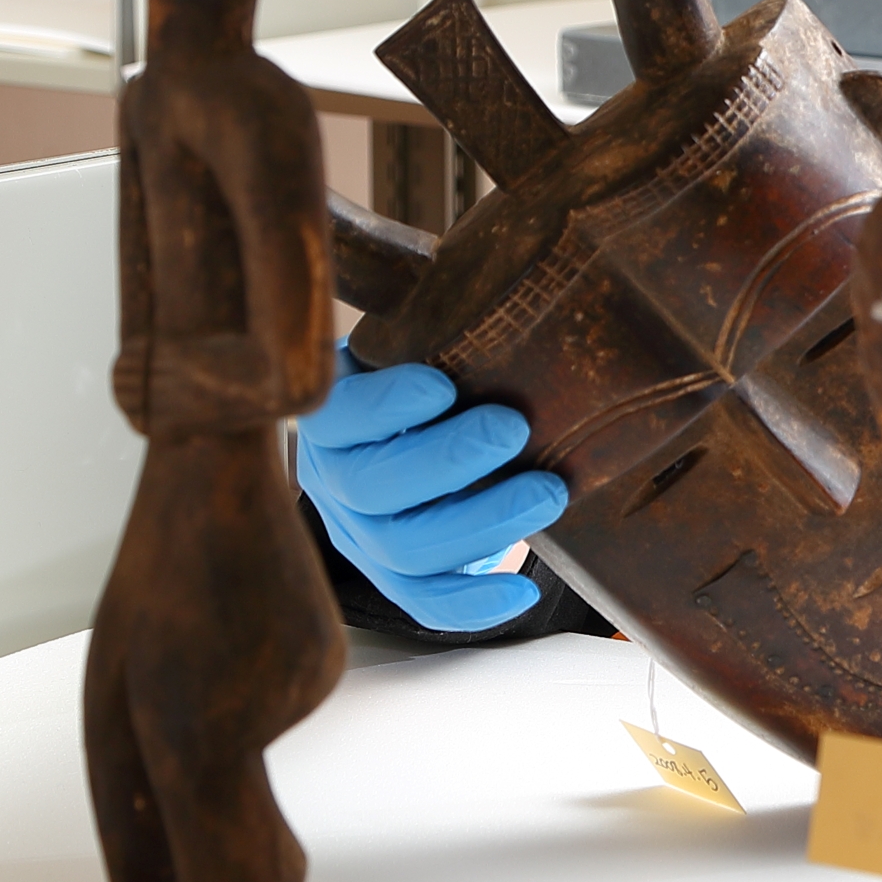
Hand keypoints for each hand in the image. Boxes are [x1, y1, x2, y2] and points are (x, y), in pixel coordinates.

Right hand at [295, 349, 568, 633]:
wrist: (415, 429)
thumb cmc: (424, 373)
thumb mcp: (413, 340)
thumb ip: (430, 322)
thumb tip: (479, 277)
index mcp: (333, 416)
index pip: (339, 415)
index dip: (385, 405)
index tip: (443, 386)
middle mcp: (334, 479)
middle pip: (373, 487)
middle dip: (450, 460)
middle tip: (516, 429)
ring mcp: (360, 532)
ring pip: (403, 547)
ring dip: (482, 522)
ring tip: (548, 493)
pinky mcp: (391, 574)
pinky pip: (422, 601)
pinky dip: (471, 604)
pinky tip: (520, 592)